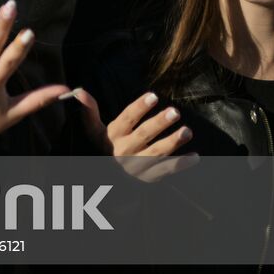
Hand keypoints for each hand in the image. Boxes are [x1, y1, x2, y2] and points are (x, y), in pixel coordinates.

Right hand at [69, 89, 196, 182]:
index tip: (153, 96)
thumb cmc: (103, 149)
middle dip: (159, 123)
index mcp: (112, 137)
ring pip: (156, 153)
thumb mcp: (94, 131)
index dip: (139, 107)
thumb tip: (79, 91)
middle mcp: (124, 151)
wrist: (104, 182)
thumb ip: (90, 111)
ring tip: (188, 131)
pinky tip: (194, 156)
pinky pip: (166, 171)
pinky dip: (181, 164)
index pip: (126, 119)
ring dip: (173, 142)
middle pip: (143, 135)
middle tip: (175, 111)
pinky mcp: (148, 178)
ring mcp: (137, 166)